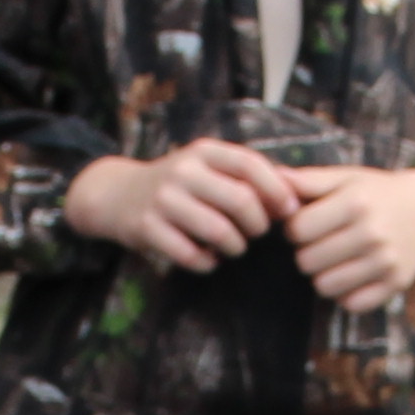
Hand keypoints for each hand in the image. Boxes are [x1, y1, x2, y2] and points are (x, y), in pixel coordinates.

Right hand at [65, 139, 301, 273]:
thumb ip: (246, 174)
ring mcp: (163, 199)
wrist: (116, 194)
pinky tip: (208, 258)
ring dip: (235, 247)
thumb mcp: (207, 166)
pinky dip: (208, 263)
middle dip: (257, 225)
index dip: (277, 190)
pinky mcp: (147, 228)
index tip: (288, 212)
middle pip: (241, 201)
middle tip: (255, 233)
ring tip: (234, 247)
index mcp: (204, 151)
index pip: (250, 165)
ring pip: (219, 232)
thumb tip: (297, 193)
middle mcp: (183, 170)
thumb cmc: (178, 184)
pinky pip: (192, 255)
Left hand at [281, 165, 414, 311]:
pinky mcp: (395, 284)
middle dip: (307, 252)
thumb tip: (274, 178)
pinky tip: (351, 275)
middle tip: (321, 243)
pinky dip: (345, 294)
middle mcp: (372, 233)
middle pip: (306, 261)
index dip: (294, 228)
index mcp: (356, 202)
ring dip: (323, 275)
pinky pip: (350, 304)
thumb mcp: (346, 178)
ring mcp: (386, 262)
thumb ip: (309, 180)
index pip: (297, 230)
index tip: (307, 224)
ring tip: (334, 259)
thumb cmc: (376, 193)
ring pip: (324, 286)